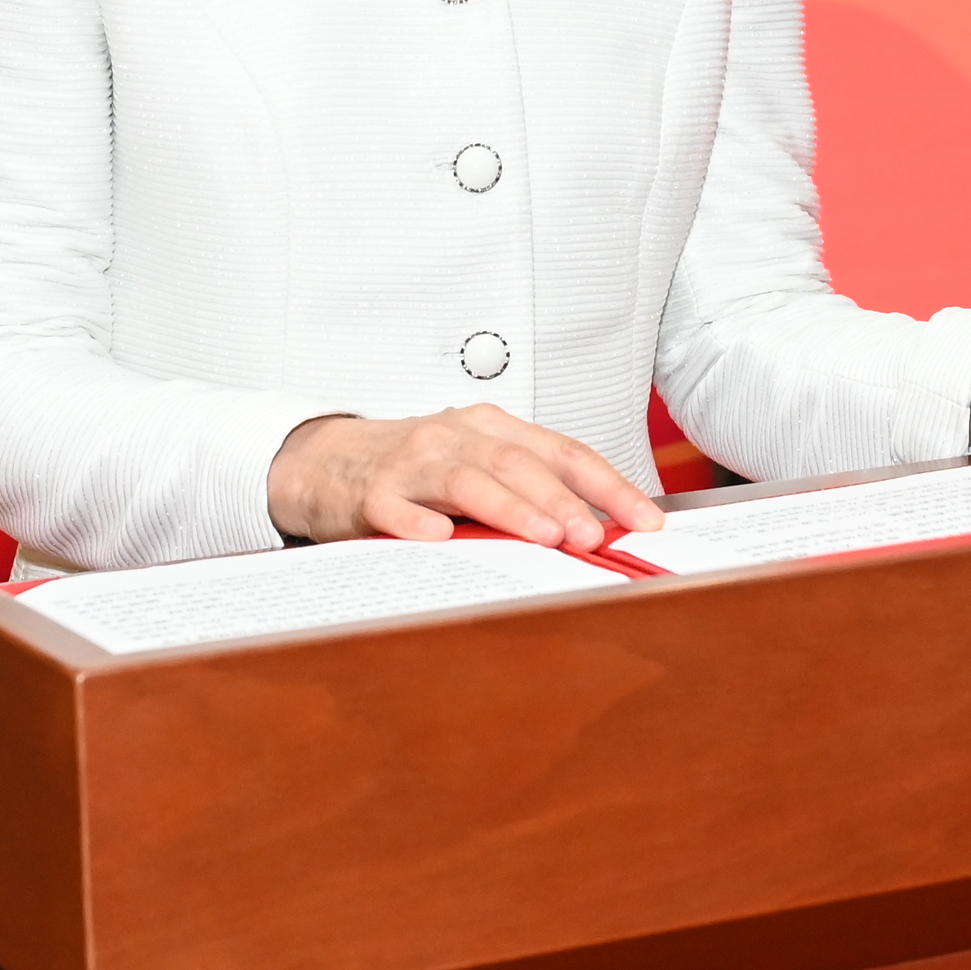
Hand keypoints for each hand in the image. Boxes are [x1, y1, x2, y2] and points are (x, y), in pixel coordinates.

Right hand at [267, 408, 666, 547]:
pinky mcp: (370, 495)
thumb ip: (530, 490)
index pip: (562, 452)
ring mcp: (411, 464)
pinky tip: (440, 539)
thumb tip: (602, 531)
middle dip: (562, 500)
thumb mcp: (477, 464)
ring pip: (467, 481)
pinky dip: (418, 523)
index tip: (645, 519)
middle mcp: (455, 438)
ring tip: (546, 536)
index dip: (608, 485)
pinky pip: (396, 508)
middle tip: (595, 535)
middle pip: (519, 463)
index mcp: (491, 429)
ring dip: (511, 508)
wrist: (325, 461)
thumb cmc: (415, 468)